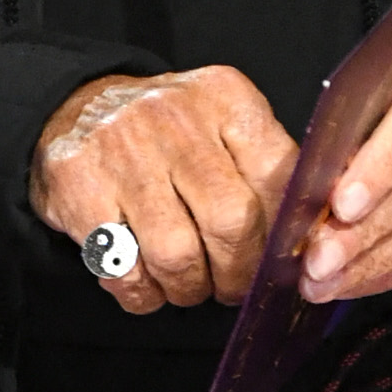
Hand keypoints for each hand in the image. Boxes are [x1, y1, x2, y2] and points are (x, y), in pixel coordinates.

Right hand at [31, 66, 298, 314]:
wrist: (79, 107)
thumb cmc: (169, 133)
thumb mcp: (225, 124)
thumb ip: (268, 170)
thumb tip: (312, 238)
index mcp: (225, 98)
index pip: (278, 177)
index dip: (284, 236)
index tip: (280, 263)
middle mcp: (174, 118)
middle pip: (231, 222)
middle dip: (238, 274)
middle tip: (233, 287)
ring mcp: (123, 151)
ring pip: (176, 253)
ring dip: (189, 288)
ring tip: (189, 286)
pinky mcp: (79, 186)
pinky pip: (123, 267)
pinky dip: (142, 293)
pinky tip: (147, 285)